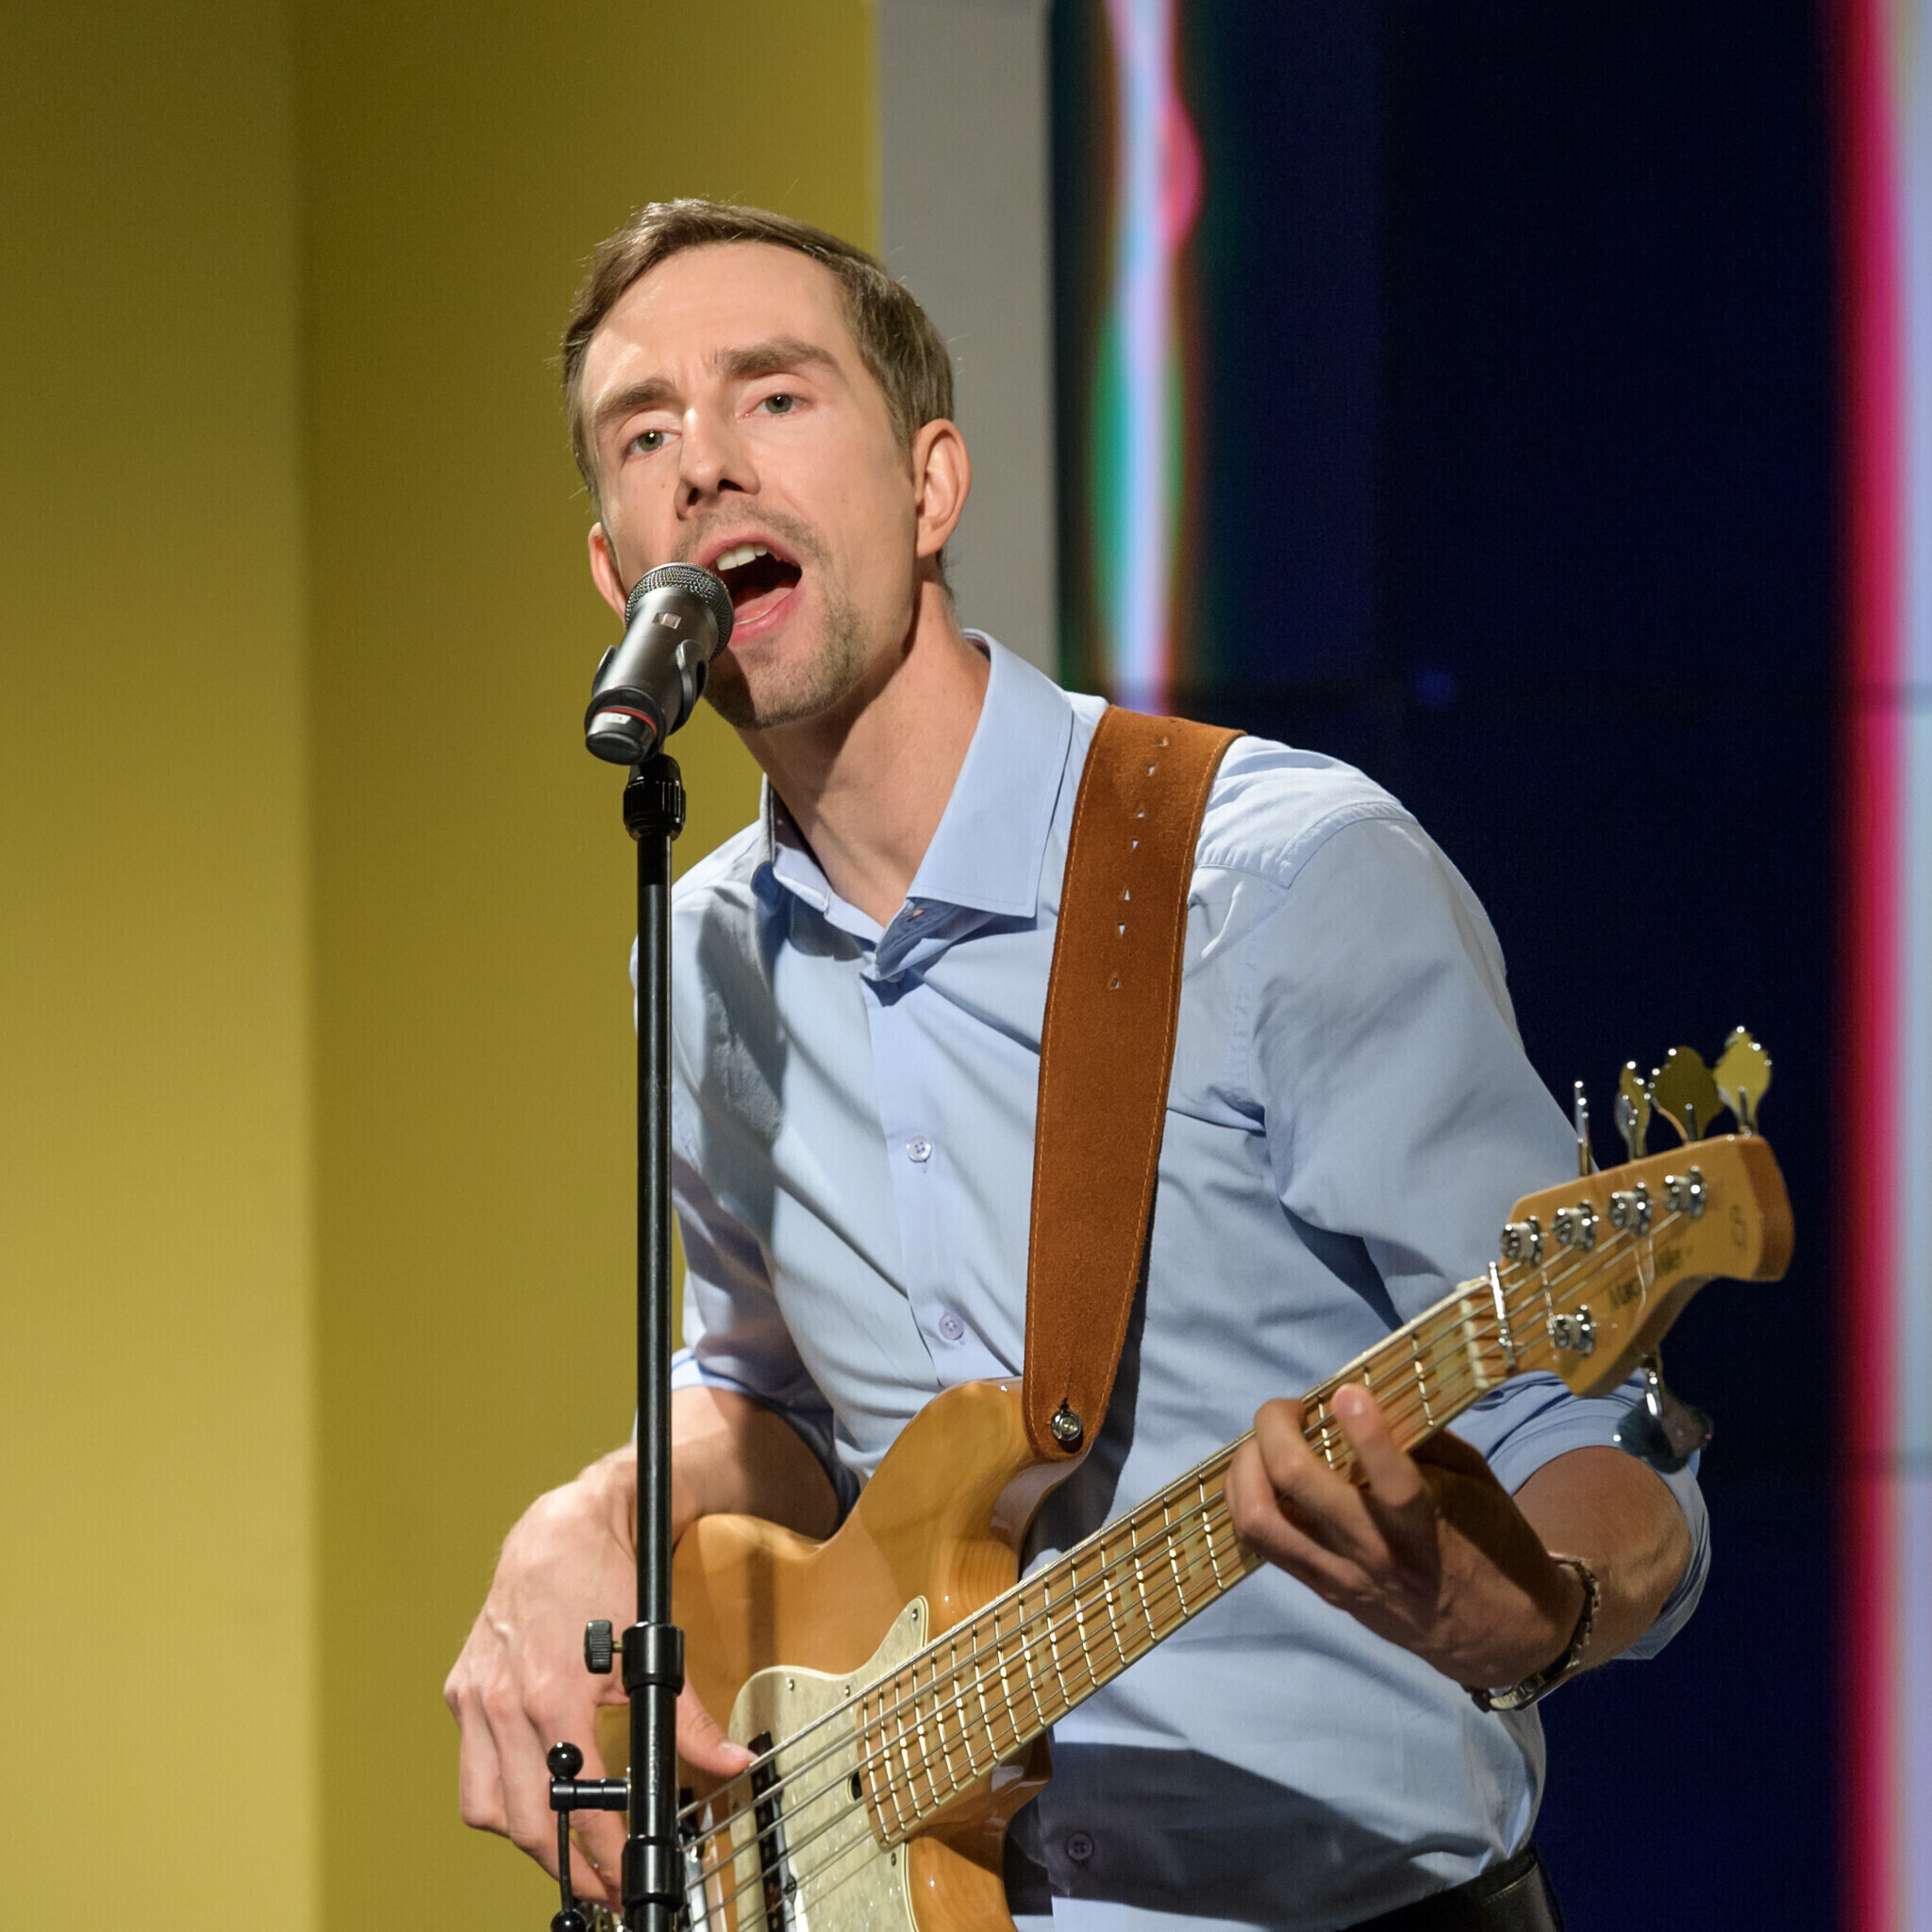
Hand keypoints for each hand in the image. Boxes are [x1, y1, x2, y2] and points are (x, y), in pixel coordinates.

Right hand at [443, 1443, 750, 1908]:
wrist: (562, 1525)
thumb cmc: (603, 1577)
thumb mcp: (652, 1650)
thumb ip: (687, 1719)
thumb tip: (728, 1762)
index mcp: (552, 1694)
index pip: (572, 1804)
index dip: (599, 1852)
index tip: (621, 1874)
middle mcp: (504, 1701)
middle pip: (520, 1821)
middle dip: (563, 1863)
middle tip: (598, 1879)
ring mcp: (476, 1697)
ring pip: (482, 1806)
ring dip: (521, 1836)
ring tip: (563, 1847)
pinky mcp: (462, 1689)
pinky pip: (471, 1767)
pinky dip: (498, 1793)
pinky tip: (531, 1792)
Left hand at [1224, 1384, 1584, 1690]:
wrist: (1497, 1637)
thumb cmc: (1494, 1545)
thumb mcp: (1476, 1481)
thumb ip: (1425, 1440)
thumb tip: (1372, 1397)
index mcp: (1425, 1524)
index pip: (1391, 1481)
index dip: (1365, 1431)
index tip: (1346, 1393)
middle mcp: (1375, 1551)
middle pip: (1296, 1483)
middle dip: (1274, 1427)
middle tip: (1289, 1409)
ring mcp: (1340, 1575)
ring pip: (1259, 1519)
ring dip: (1245, 1466)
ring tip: (1264, 1443)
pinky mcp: (1322, 1591)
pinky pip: (1262, 1544)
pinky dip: (1247, 1499)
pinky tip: (1261, 1477)